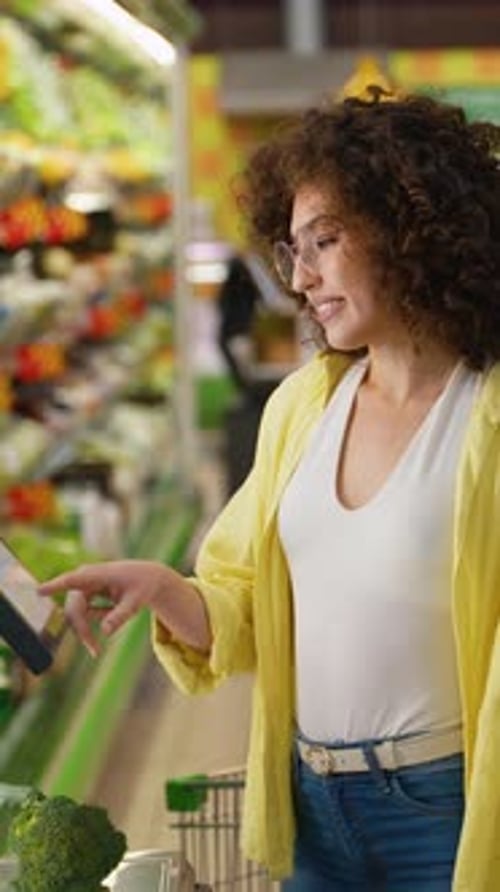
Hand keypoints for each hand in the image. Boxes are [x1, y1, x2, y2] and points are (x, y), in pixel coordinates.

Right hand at [39, 560, 179, 656]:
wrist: (149, 579)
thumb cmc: (143, 586)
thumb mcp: (136, 602)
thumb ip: (121, 615)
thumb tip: (105, 632)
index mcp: (97, 574)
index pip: (73, 580)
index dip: (56, 586)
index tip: (39, 591)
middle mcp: (86, 579)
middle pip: (74, 608)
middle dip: (81, 630)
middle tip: (95, 651)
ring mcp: (84, 587)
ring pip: (75, 614)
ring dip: (83, 632)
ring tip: (96, 651)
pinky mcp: (86, 596)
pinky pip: (81, 615)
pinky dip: (89, 626)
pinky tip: (110, 619)